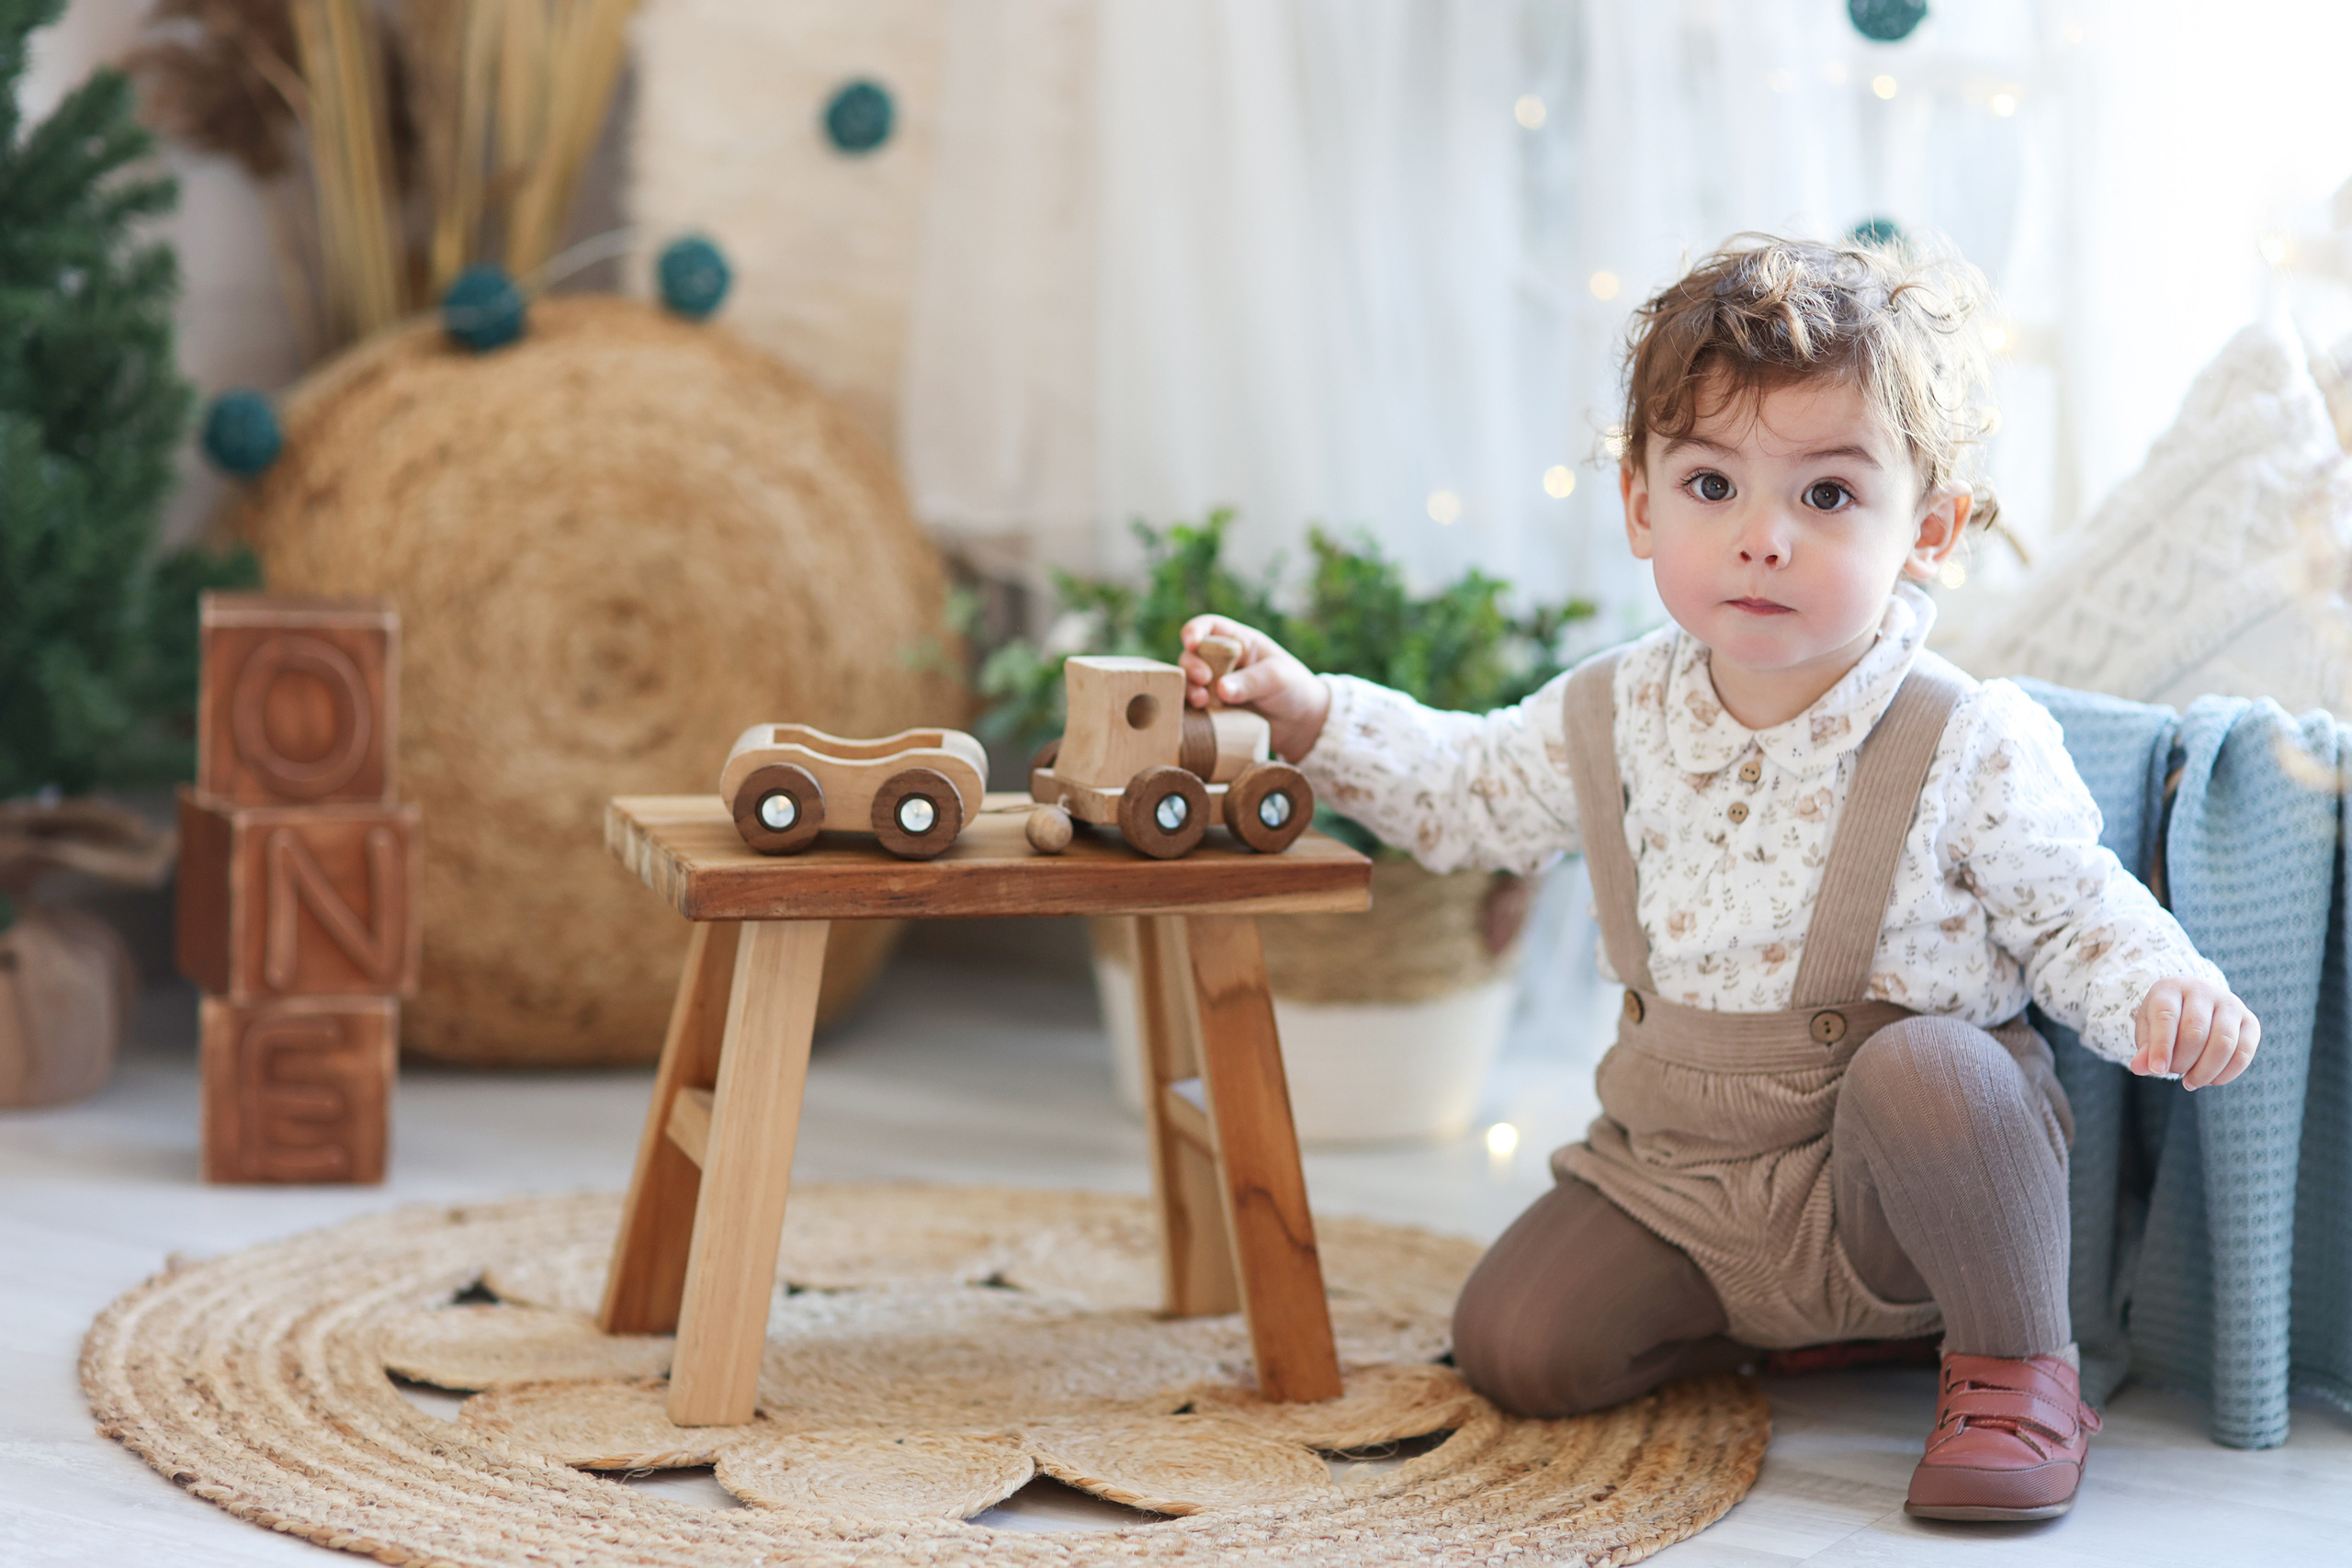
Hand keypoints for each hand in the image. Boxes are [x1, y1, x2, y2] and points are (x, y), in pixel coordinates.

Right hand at [1177, 615, 1332, 761]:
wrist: (1301, 725)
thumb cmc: (1294, 689)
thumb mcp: (1278, 678)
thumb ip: (1251, 681)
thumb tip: (1221, 689)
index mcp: (1239, 641)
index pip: (1209, 627)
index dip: (1195, 630)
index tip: (1191, 643)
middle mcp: (1222, 661)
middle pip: (1192, 656)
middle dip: (1191, 666)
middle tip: (1204, 680)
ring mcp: (1215, 687)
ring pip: (1189, 683)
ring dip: (1189, 690)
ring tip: (1202, 702)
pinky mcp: (1214, 711)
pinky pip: (1194, 708)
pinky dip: (1191, 711)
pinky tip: (1198, 717)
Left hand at [2131, 977, 2259, 1088]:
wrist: (2193, 1003)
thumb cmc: (2166, 1020)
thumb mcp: (2148, 1029)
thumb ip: (2145, 1049)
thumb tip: (2140, 1068)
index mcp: (2171, 988)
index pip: (2166, 1016)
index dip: (2162, 1046)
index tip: (2158, 1070)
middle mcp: (2203, 990)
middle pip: (2196, 1031)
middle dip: (2183, 1061)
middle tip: (2174, 1072)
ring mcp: (2230, 1004)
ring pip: (2223, 1043)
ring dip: (2205, 1071)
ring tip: (2190, 1081)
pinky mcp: (2250, 1021)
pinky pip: (2243, 1053)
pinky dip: (2227, 1073)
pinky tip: (2210, 1080)